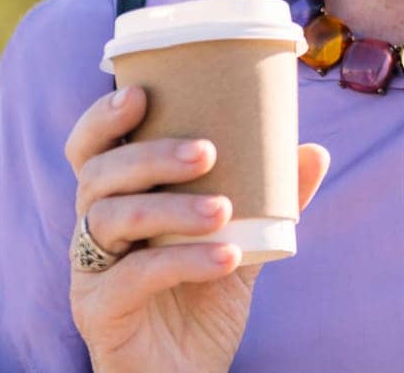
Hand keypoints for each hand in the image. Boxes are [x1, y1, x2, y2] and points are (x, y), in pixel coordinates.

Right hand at [66, 85, 329, 372]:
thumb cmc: (204, 298)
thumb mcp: (244, 242)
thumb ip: (272, 200)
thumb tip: (313, 150)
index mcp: (121, 201)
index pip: (92, 150)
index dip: (103, 118)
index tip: (142, 92)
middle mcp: (94, 230)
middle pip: (98, 175)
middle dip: (150, 155)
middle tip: (208, 151)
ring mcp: (90, 272)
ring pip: (109, 219)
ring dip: (171, 209)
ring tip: (224, 209)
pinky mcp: (98, 312)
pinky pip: (133, 277)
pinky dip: (183, 261)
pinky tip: (229, 257)